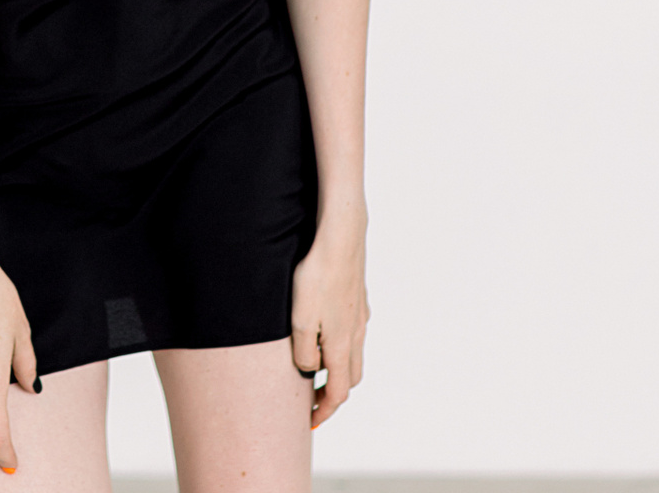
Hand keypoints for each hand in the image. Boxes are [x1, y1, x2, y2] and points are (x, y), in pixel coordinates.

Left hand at [289, 210, 368, 428]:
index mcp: (341, 346)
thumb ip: (304, 354)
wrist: (341, 237)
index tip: (310, 421)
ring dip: (337, 368)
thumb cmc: (316, 277)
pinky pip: (353, 330)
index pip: (338, 393)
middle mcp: (356, 335)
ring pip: (354, 354)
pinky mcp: (359, 298)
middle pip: (350, 378)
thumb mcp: (299, 321)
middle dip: (333, 392)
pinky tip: (326, 329)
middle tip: (311, 397)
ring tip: (316, 365)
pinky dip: (341, 343)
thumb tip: (310, 370)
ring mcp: (360, 316)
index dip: (324, 411)